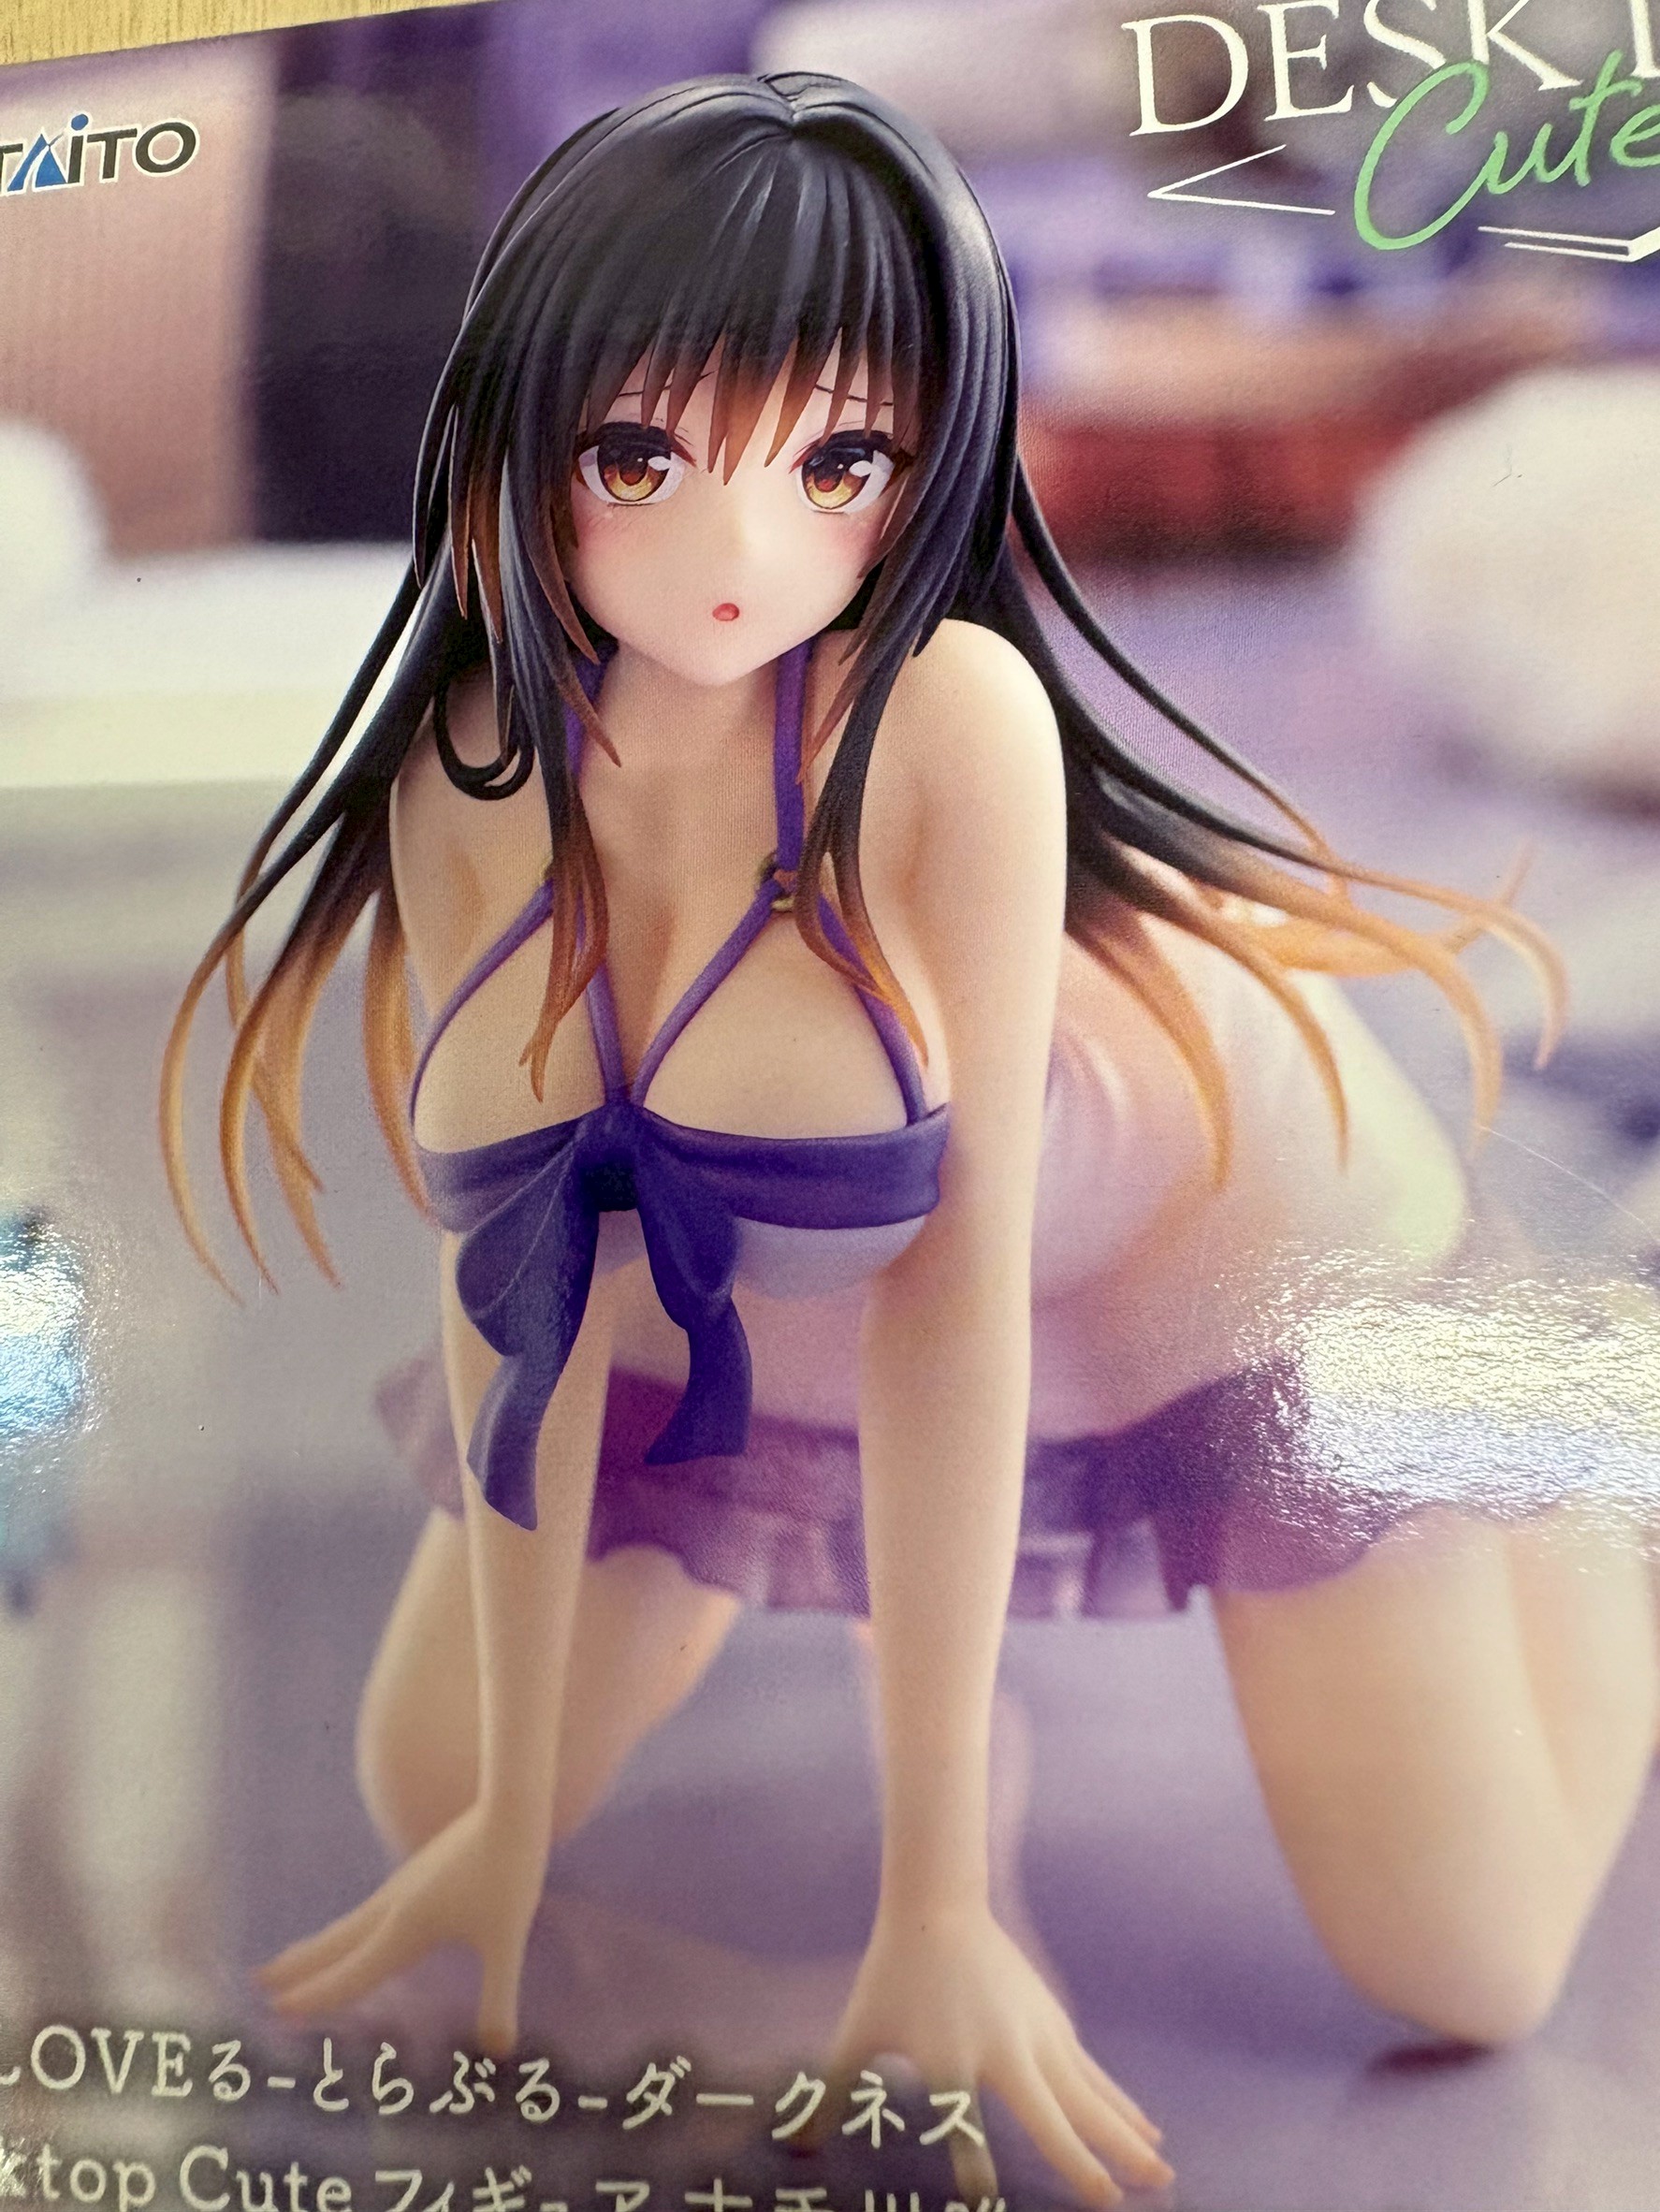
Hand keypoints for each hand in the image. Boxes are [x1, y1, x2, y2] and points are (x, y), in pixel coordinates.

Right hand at [256, 1799, 547, 2051]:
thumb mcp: (506, 1941)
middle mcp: (394, 1907)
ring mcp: (404, 1885)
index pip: (352, 1975)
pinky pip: (370, 1909)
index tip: (276, 2012)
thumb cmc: (510, 1874)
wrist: (512, 1807)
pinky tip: (357, 1930)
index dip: (315, 1997)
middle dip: (297, 1968)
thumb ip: (499, 1997)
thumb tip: (500, 2051)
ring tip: (288, 1958)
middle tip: (258, 1982)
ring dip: (316, 1946)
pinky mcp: (419, 1870)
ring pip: (348, 1924)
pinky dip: (348, 1929)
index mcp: (406, 1928)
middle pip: (335, 1945)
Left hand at [826, 1905, 1171, 2206]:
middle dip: (1084, 2160)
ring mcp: (1035, 2034)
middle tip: (1117, 2202)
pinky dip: (1119, 2102)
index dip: (972, 2167)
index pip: (960, 2125)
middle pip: (1052, 2113)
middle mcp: (1001, 2049)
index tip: (986, 2207)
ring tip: (1161, 2170)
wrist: (938, 1907)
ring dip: (1124, 2134)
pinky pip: (1092, 2073)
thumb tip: (790, 2146)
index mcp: (949, 2059)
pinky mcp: (1053, 2023)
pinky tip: (1147, 2126)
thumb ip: (829, 2093)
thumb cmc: (892, 1976)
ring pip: (1088, 2094)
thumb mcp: (857, 2033)